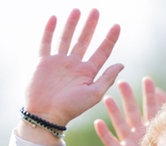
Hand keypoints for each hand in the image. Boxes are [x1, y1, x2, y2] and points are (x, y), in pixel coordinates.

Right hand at [24, 9, 122, 125]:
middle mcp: (75, 65)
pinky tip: (55, 18)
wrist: (46, 115)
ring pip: (67, 38)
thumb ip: (107, 78)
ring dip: (72, 24)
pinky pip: (46, 43)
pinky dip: (49, 31)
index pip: (102, 52)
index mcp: (88, 72)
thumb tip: (122, 64)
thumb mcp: (94, 94)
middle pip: (84, 41)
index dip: (109, 39)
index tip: (117, 26)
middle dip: (90, 26)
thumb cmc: (72, 108)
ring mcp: (59, 62)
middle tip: (96, 11)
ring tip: (78, 10)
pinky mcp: (44, 62)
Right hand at [93, 77, 165, 145]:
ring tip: (108, 97)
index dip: (150, 96)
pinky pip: (112, 143)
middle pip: (133, 113)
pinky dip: (105, 134)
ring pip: (121, 124)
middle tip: (122, 81)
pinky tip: (98, 123)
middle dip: (128, 97)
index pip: (152, 110)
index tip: (148, 80)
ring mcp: (131, 145)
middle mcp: (141, 136)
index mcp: (154, 133)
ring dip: (114, 112)